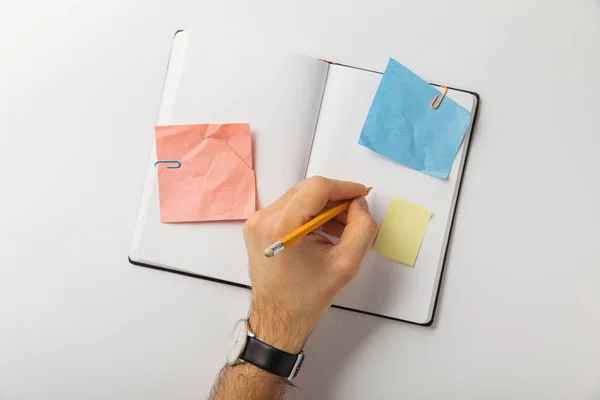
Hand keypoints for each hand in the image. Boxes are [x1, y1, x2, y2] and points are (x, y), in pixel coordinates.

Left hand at [243, 176, 377, 352]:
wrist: (278, 317)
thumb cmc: (308, 296)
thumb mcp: (346, 264)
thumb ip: (361, 228)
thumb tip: (358, 204)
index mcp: (282, 226)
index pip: (317, 188)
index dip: (343, 188)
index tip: (361, 195)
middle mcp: (264, 218)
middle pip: (306, 189)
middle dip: (334, 197)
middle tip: (353, 213)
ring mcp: (256, 221)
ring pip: (297, 197)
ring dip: (321, 206)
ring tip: (340, 227)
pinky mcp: (255, 226)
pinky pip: (287, 208)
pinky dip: (307, 213)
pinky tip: (322, 231)